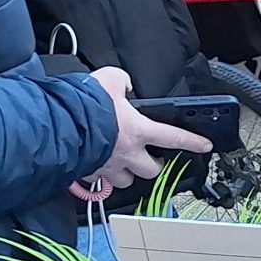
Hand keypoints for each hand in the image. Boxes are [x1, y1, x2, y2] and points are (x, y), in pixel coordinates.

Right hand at [73, 66, 212, 201]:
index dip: (193, 143)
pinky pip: (99, 181)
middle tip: (152, 158)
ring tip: (125, 164)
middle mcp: (127, 154)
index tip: (205, 146)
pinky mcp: (88, 173)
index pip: (175, 138)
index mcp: (139, 131)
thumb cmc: (84, 105)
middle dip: (154, 166)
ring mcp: (107, 167)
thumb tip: (123, 86)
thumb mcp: (110, 79)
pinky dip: (100, 175)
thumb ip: (122, 81)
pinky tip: (97, 165)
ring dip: (128, 175)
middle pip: (152, 171)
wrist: (56, 126)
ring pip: (126, 181)